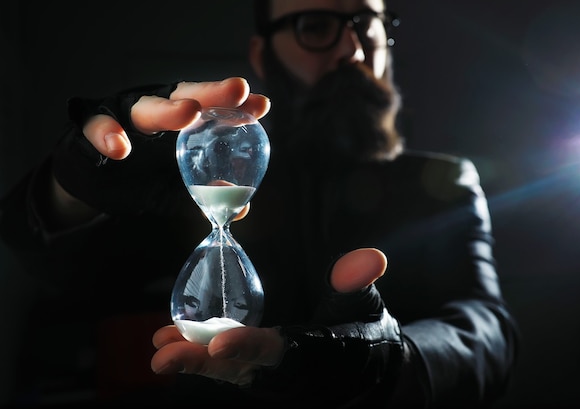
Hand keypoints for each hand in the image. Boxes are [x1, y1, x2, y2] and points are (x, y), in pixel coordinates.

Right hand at [50, 78, 268, 217]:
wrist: (92, 187)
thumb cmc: (140, 179)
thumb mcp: (177, 189)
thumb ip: (205, 194)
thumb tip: (241, 207)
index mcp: (179, 121)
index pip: (212, 109)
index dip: (237, 106)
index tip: (263, 105)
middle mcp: (155, 110)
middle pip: (185, 95)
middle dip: (213, 93)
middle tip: (238, 90)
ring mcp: (122, 115)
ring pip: (145, 107)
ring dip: (167, 110)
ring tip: (188, 113)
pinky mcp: (88, 127)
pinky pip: (96, 126)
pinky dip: (108, 135)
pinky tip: (120, 148)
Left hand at [150, 248, 386, 385]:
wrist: (362, 366)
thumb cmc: (363, 332)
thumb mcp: (365, 306)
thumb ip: (358, 284)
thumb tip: (369, 258)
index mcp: (315, 354)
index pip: (280, 353)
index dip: (250, 349)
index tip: (218, 343)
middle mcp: (285, 370)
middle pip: (240, 370)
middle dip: (201, 364)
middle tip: (163, 358)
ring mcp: (267, 371)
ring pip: (226, 370)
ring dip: (191, 359)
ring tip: (159, 349)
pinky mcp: (255, 366)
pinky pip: (224, 364)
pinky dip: (196, 354)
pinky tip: (168, 340)